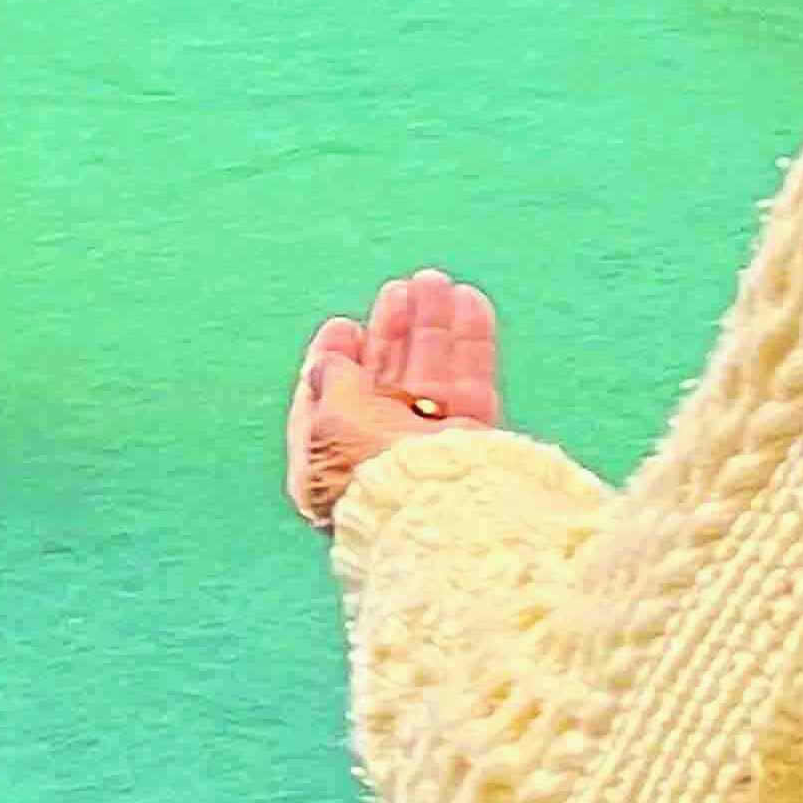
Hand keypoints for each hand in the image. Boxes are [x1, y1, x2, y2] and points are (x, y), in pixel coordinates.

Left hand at [289, 272, 508, 528]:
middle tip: (399, 290)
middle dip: (393, 334)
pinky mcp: (475, 446)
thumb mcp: (329, 424)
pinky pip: (473, 386)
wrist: (432, 520)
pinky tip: (469, 303)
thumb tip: (328, 362)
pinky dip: (471, 344)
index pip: (332, 404)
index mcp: (332, 466)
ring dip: (433, 327)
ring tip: (435, 282)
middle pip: (387, 383)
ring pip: (433, 377)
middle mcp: (382, 459)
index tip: (343, 325)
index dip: (335, 360)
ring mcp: (430, 453)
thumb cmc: (369, 477)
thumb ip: (330, 383)